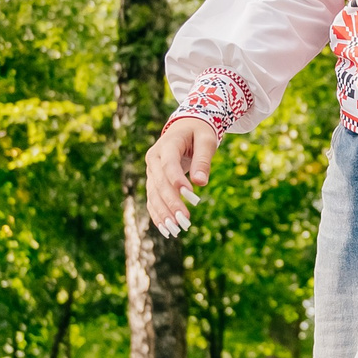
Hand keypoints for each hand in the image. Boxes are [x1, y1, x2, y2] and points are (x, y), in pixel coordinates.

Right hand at [143, 116, 218, 235]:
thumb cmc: (198, 132)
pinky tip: (166, 229)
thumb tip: (201, 183)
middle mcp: (154, 158)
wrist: (184, 127)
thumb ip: (203, 160)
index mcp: (167, 144)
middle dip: (171, 203)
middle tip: (184, 220)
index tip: (191, 196)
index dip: (177, 180)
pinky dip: (158, 214)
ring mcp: (151, 170)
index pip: (169, 164)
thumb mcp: (206, 140)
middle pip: (160, 183)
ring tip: (175, 230)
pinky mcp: (153, 180)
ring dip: (163, 212)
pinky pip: (152, 198)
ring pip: (153, 194)